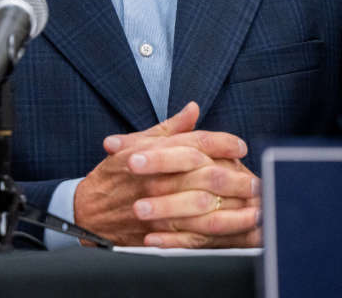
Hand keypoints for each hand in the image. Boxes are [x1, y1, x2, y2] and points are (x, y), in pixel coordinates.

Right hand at [73, 102, 261, 247]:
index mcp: (149, 153)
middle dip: (236, 176)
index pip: (193, 142)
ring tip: (256, 204)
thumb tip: (192, 109)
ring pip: (203, 204)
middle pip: (205, 173)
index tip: (240, 145)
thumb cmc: (111, 177)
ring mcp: (156, 205)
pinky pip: (194, 232)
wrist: (85, 213)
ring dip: (234, 206)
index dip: (222, 143)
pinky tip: (237, 229)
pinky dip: (218, 231)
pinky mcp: (158, 231)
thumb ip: (167, 129)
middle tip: (255, 179)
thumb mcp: (133, 145)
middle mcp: (154, 177)